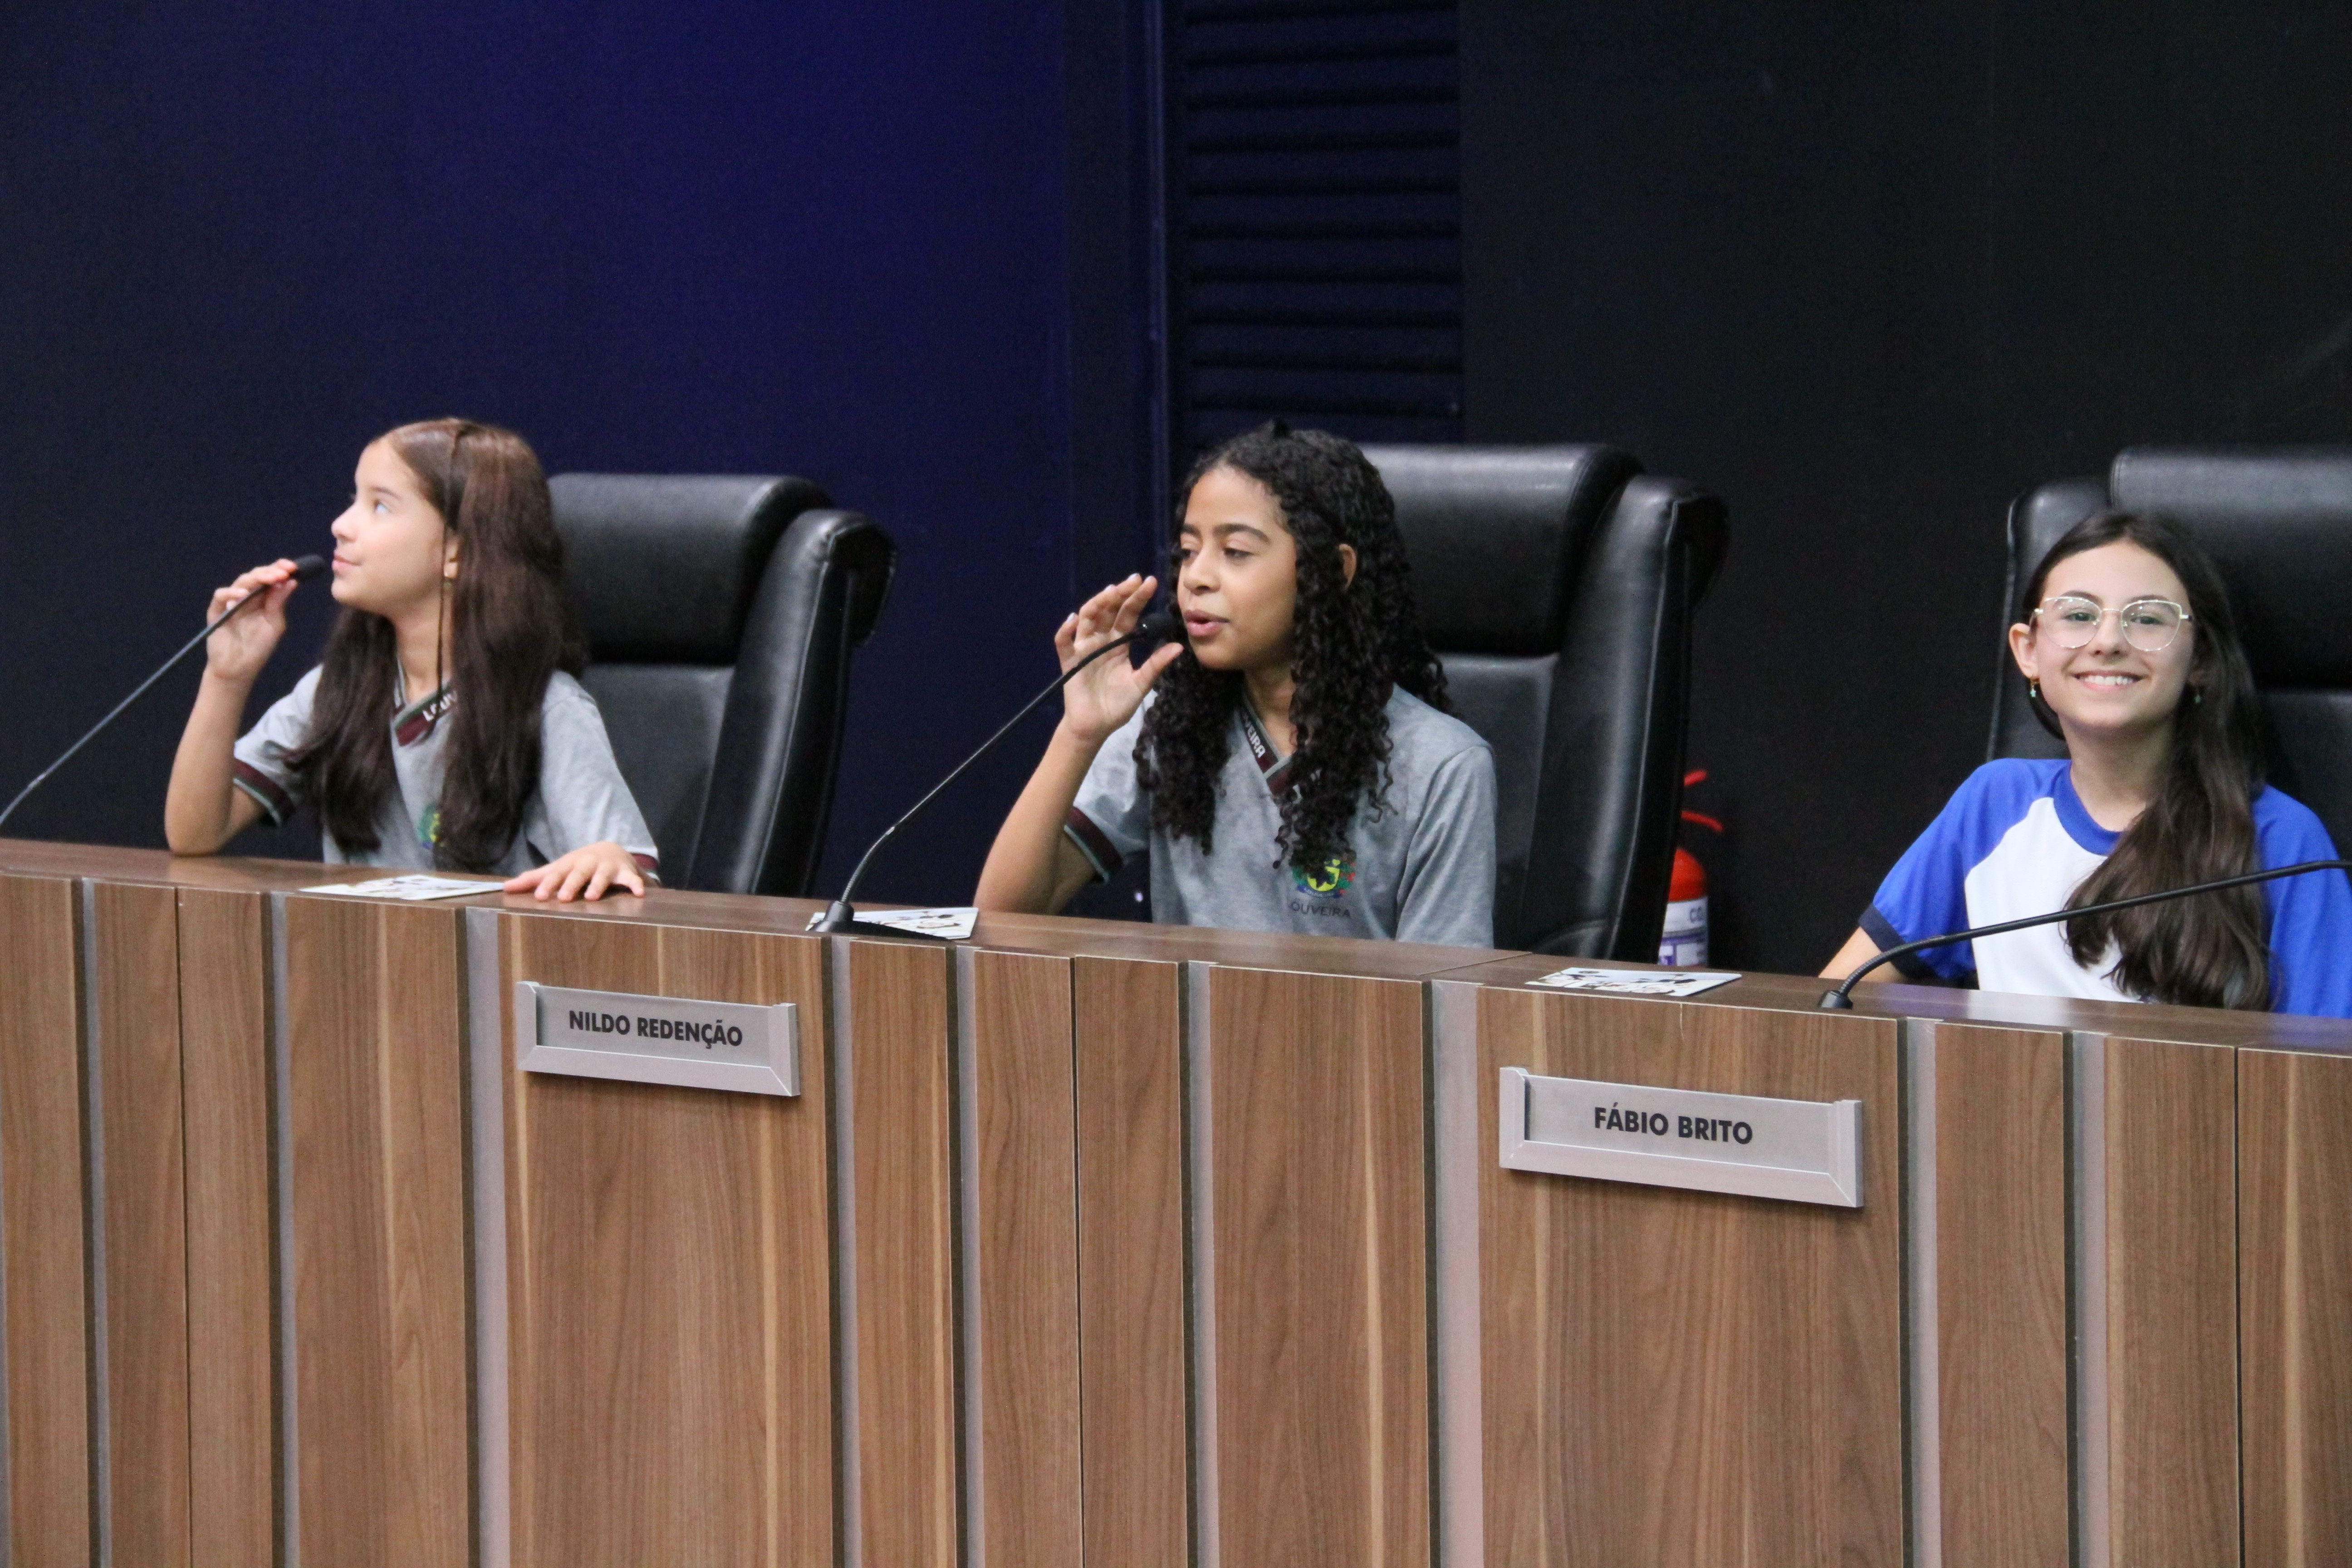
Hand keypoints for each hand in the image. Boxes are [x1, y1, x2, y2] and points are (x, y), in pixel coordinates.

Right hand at [203, 559, 302, 683]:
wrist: (239, 668)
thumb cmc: (258, 647)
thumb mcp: (274, 624)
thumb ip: (279, 603)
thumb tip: (291, 581)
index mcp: (264, 598)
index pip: (271, 577)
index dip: (280, 569)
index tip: (293, 568)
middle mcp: (247, 596)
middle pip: (257, 576)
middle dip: (271, 571)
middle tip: (284, 572)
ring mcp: (231, 602)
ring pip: (241, 582)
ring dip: (256, 578)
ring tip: (271, 578)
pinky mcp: (216, 611)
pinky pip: (220, 596)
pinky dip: (231, 593)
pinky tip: (243, 594)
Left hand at [503, 842, 649, 901]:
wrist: (609, 850)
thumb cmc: (577, 865)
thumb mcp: (556, 869)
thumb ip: (533, 879)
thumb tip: (504, 888)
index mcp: (569, 864)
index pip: (557, 873)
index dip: (549, 884)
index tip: (540, 896)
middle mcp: (587, 863)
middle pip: (579, 873)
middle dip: (572, 884)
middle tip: (564, 898)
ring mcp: (607, 867)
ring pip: (603, 875)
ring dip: (598, 884)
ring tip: (592, 897)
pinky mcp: (625, 872)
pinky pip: (632, 879)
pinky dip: (636, 884)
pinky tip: (639, 893)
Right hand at [1056, 574, 1183, 745]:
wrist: (1097, 727)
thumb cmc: (1117, 705)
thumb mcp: (1141, 684)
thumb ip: (1156, 665)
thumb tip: (1178, 647)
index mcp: (1119, 643)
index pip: (1128, 615)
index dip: (1137, 598)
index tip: (1150, 583)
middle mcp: (1101, 641)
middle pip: (1108, 611)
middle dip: (1120, 594)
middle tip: (1133, 581)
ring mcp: (1084, 649)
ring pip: (1087, 619)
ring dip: (1097, 604)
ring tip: (1110, 593)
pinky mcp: (1069, 662)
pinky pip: (1064, 643)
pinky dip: (1066, 630)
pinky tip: (1074, 620)